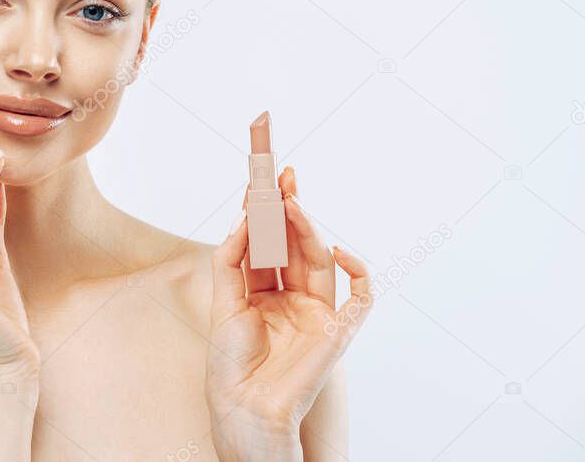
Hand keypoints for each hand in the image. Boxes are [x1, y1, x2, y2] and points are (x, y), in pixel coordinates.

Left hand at [205, 167, 371, 455]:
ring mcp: (316, 313)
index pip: (269, 244)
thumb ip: (232, 258)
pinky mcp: (337, 330)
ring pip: (320, 260)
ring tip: (291, 202)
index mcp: (264, 293)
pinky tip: (337, 251)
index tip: (264, 180)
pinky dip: (359, 272)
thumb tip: (244, 216)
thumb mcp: (224, 301)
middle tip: (281, 179)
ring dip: (308, 229)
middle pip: (294, 245)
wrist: (243, 405)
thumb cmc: (230, 362)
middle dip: (288, 211)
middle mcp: (292, 299)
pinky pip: (360, 297)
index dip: (268, 213)